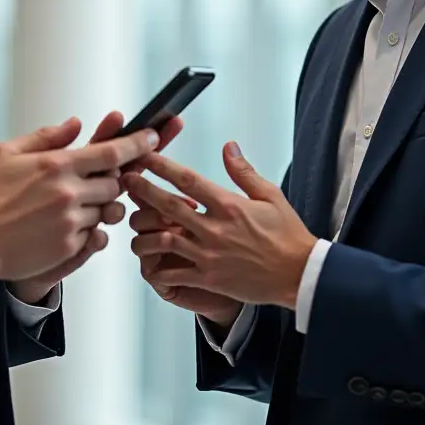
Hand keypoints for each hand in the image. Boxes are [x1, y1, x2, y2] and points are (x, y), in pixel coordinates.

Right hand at [9, 108, 186, 304]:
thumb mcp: (7, 153)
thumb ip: (45, 136)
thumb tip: (76, 124)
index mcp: (57, 165)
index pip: (111, 152)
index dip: (137, 144)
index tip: (153, 137)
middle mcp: (69, 193)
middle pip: (115, 184)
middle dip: (113, 181)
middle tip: (97, 180)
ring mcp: (70, 222)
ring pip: (108, 211)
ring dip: (100, 207)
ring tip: (77, 205)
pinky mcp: (68, 248)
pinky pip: (96, 237)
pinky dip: (88, 229)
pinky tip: (66, 226)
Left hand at [124, 143, 314, 309]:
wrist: (299, 275)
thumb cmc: (286, 233)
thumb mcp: (270, 195)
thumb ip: (243, 171)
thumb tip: (228, 146)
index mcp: (229, 205)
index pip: (187, 180)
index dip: (162, 166)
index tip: (145, 155)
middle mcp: (215, 229)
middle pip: (169, 207)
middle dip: (143, 191)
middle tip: (125, 180)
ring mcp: (210, 256)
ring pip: (164, 240)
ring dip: (144, 231)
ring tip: (134, 223)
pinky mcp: (209, 278)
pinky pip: (174, 273)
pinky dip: (157, 266)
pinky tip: (148, 260)